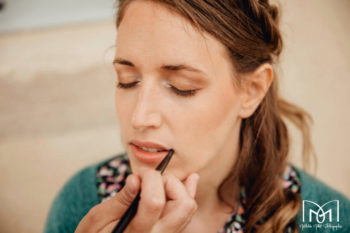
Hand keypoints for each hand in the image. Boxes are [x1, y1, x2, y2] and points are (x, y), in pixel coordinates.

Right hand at [75, 170, 198, 232]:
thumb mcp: (98, 219)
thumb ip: (120, 200)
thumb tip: (136, 179)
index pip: (156, 202)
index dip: (150, 180)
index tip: (138, 175)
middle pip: (182, 204)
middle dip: (168, 182)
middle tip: (147, 180)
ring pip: (189, 208)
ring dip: (176, 187)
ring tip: (156, 182)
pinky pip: (188, 214)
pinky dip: (188, 193)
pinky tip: (190, 179)